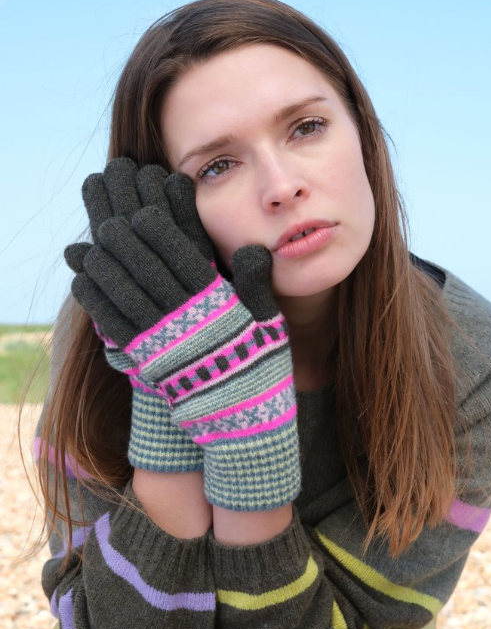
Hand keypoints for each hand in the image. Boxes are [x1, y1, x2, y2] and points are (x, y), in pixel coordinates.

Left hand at [65, 177, 299, 510]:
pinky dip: (96, 302)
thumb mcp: (269, 321)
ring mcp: (164, 340)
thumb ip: (257, 284)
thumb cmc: (260, 365)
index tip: (145, 210)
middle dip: (127, 242)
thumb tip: (253, 248)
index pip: (183, 258)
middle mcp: (186, 318)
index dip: (161, 233)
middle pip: (149, 270)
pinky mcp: (147, 360)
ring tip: (89, 245)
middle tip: (111, 219)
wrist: (243, 418)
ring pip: (126, 294)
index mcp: (217, 304)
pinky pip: (115, 325)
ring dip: (105, 267)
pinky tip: (83, 282)